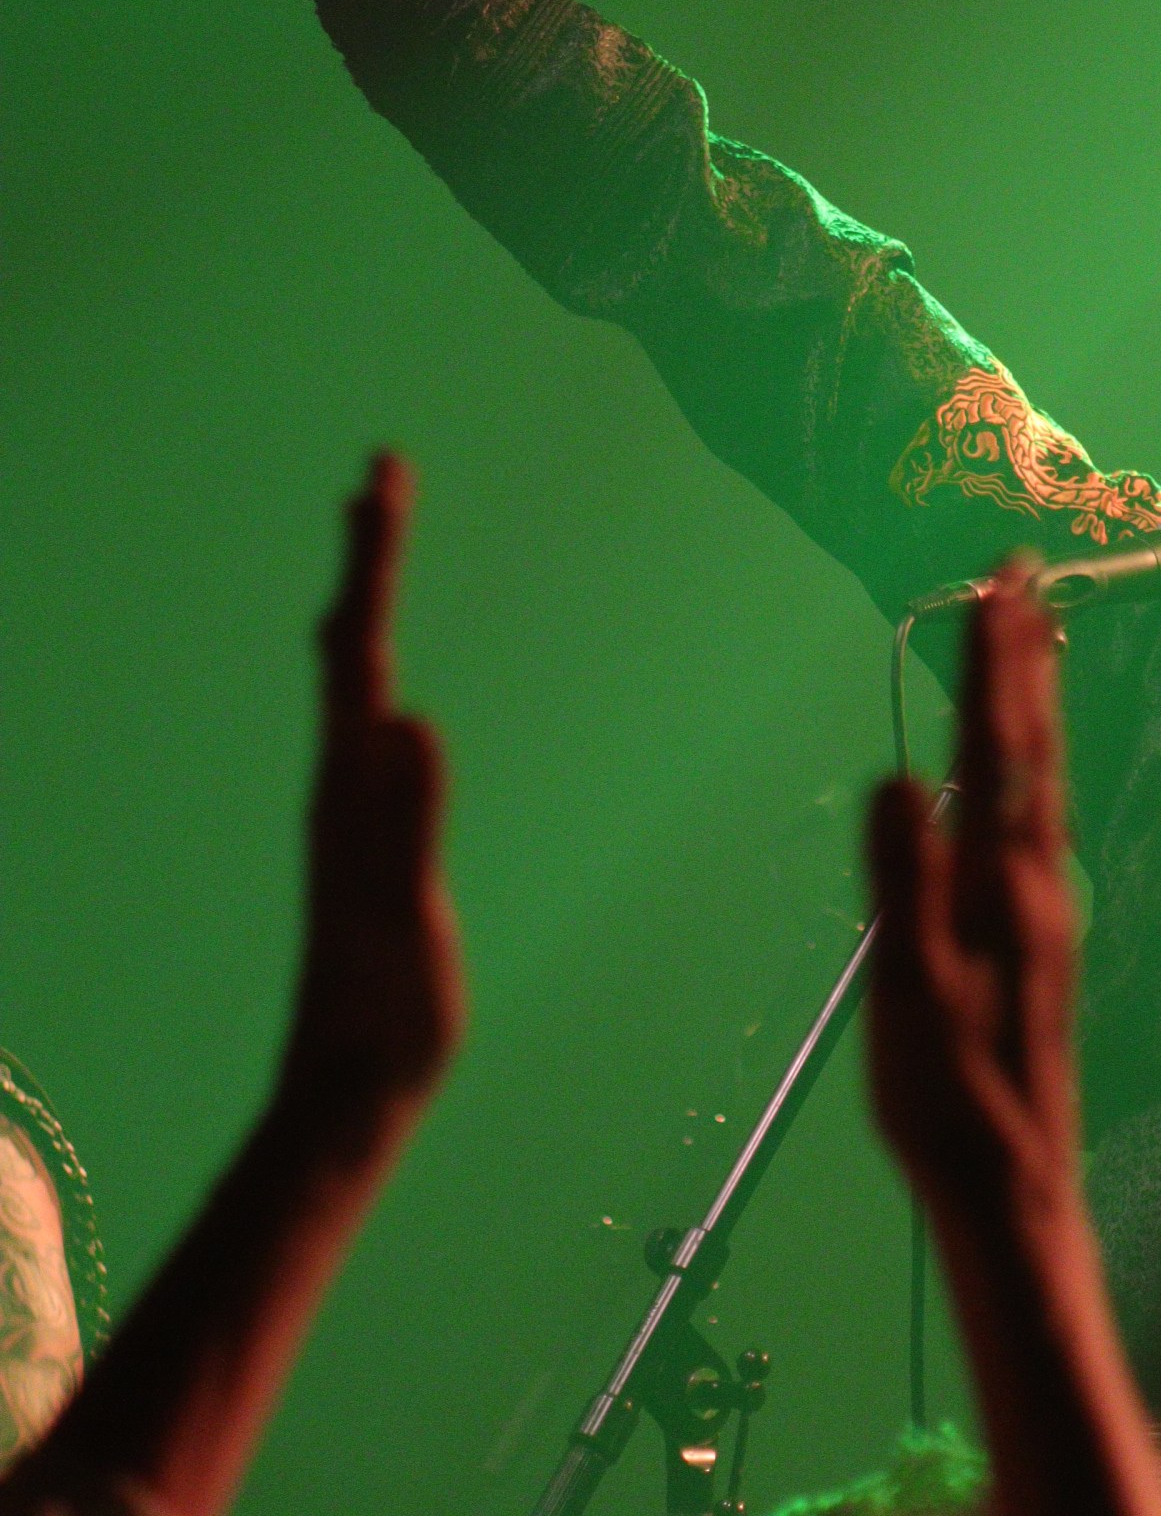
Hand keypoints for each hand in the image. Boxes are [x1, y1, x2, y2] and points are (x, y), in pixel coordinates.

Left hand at [280, 454, 458, 1127]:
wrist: (342, 1093)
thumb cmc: (384, 1016)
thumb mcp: (405, 921)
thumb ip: (407, 824)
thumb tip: (412, 719)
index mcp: (351, 789)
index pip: (361, 648)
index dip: (375, 558)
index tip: (385, 475)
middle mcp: (341, 784)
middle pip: (349, 644)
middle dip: (370, 554)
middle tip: (384, 474)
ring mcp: (350, 811)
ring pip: (352, 680)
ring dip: (368, 600)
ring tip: (378, 546)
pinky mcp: (366, 839)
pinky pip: (367, 725)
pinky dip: (377, 669)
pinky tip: (384, 687)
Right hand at [866, 560, 1078, 1230]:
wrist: (1015, 1182)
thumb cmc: (948, 1096)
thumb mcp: (908, 993)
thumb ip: (903, 883)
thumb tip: (894, 778)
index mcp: (1002, 881)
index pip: (997, 746)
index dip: (995, 662)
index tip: (997, 583)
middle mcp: (1039, 878)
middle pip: (1033, 744)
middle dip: (1026, 654)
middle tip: (1025, 573)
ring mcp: (1048, 904)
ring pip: (1042, 775)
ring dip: (1034, 697)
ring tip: (1032, 637)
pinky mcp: (1043, 932)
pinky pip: (1037, 811)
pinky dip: (1029, 756)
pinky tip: (1023, 762)